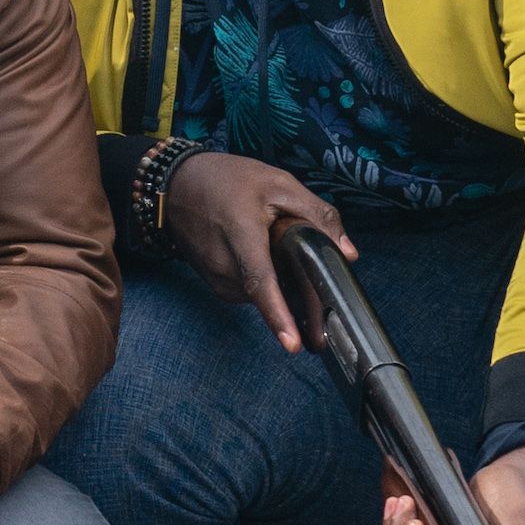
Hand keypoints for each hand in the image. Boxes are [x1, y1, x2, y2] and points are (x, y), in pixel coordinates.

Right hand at [162, 152, 356, 352]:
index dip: (278, 316)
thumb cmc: (226, 178)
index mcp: (242, 234)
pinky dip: (260, 280)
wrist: (175, 184)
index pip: (261, 282)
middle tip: (294, 253)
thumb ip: (317, 214)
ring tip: (268, 243)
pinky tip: (258, 254)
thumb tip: (348, 254)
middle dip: (294, 286)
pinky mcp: (211, 282)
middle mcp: (223, 263)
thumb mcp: (278, 183)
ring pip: (260, 293)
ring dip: (276, 279)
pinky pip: (246, 291)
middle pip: (270, 291)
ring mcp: (213, 275)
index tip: (293, 345)